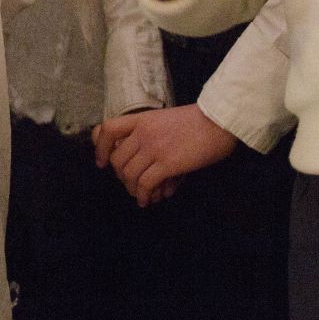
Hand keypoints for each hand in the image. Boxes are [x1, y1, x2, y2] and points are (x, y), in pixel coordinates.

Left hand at [95, 103, 237, 205]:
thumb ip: (152, 139)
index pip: (108, 129)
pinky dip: (144, 195)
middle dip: (121, 176)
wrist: (218, 121)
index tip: (102, 162)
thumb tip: (147, 170)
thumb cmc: (197, 121)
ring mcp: (154, 147)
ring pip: (129, 174)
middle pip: (117, 159)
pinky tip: (148, 199)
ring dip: (133, 189)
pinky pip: (145, 184)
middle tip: (131, 184)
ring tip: (141, 195)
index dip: (100, 147)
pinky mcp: (167, 163)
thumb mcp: (166, 121)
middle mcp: (143, 133)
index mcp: (141, 119)